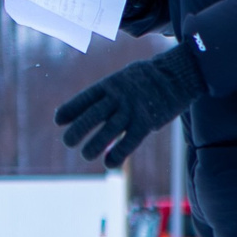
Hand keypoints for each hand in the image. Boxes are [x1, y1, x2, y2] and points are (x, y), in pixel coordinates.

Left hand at [54, 46, 203, 166]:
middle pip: (93, 116)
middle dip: (78, 130)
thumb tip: (91, 109)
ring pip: (109, 130)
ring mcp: (133, 109)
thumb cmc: (147, 78)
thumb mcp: (124, 77)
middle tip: (68, 142)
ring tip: (85, 154)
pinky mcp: (147, 121)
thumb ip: (109, 93)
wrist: (178, 73)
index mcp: (110, 84)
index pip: (85, 99)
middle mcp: (119, 97)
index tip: (59, 121)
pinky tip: (109, 163)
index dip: (70, 110)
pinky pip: (130, 140)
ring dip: (95, 145)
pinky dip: (118, 153)